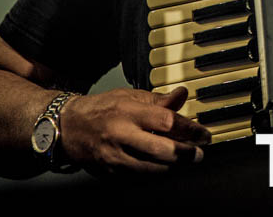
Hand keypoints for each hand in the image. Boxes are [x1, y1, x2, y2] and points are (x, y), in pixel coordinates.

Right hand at [59, 86, 211, 173]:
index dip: (190, 129)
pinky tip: (166, 167)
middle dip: (186, 154)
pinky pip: (140, 177)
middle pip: (162, 150)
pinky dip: (157, 173)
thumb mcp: (130, 96)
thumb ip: (158, 100)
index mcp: (129, 112)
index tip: (204, 135)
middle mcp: (121, 135)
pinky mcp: (111, 173)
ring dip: (174, 167)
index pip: (166, 122)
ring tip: (185, 161)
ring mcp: (115, 157)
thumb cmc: (102, 109)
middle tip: (199, 153)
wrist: (68, 128)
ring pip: (152, 168)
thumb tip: (182, 95)